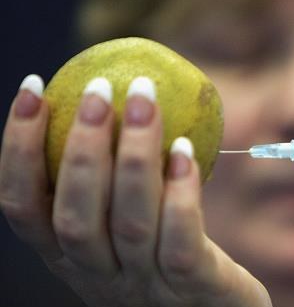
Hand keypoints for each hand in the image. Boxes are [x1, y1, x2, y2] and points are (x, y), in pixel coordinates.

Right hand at [0, 75, 270, 306]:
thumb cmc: (170, 258)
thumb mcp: (129, 225)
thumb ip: (113, 182)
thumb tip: (117, 100)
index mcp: (72, 258)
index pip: (23, 208)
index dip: (18, 149)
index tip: (34, 90)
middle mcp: (100, 277)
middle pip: (75, 216)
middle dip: (80, 147)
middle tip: (97, 88)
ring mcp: (147, 287)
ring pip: (129, 223)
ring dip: (132, 156)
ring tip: (144, 101)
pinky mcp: (194, 288)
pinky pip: (181, 242)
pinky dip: (179, 195)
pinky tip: (184, 150)